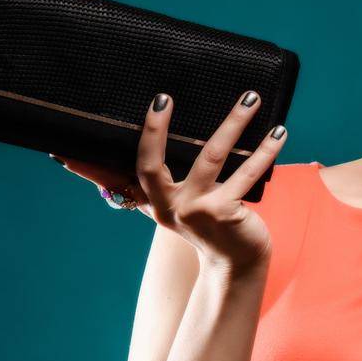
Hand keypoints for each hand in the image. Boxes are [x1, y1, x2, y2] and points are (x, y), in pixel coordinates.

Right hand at [51, 90, 284, 271]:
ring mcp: (198, 211)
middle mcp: (170, 208)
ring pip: (211, 157)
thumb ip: (136, 187)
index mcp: (155, 202)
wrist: (237, 264)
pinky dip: (264, 152)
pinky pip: (246, 175)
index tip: (122, 118)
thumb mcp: (166, 208)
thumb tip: (82, 163)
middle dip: (156, 129)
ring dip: (232, 123)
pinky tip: (279, 133)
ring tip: (250, 97)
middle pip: (153, 164)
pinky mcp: (227, 214)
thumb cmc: (204, 227)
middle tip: (164, 96)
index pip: (132, 168)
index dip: (121, 147)